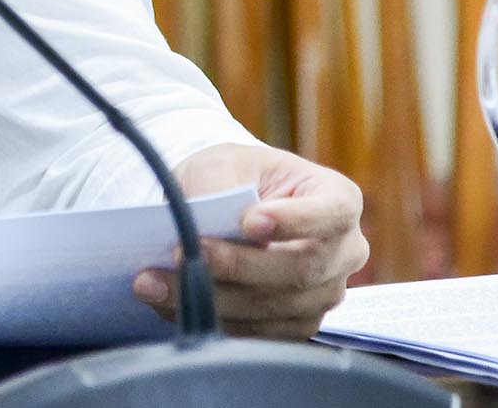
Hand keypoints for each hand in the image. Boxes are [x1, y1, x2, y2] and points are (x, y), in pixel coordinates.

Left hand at [132, 142, 367, 339]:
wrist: (225, 203)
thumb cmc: (232, 176)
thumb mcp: (222, 165)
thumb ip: (219, 192)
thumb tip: (201, 231)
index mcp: (338, 199)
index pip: (330, 213)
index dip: (294, 221)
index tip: (248, 221)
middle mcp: (343, 252)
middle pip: (299, 270)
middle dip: (235, 266)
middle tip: (182, 253)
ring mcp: (325, 293)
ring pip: (274, 307)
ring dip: (211, 298)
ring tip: (154, 281)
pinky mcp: (296, 322)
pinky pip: (258, 332)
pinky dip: (210, 319)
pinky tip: (168, 302)